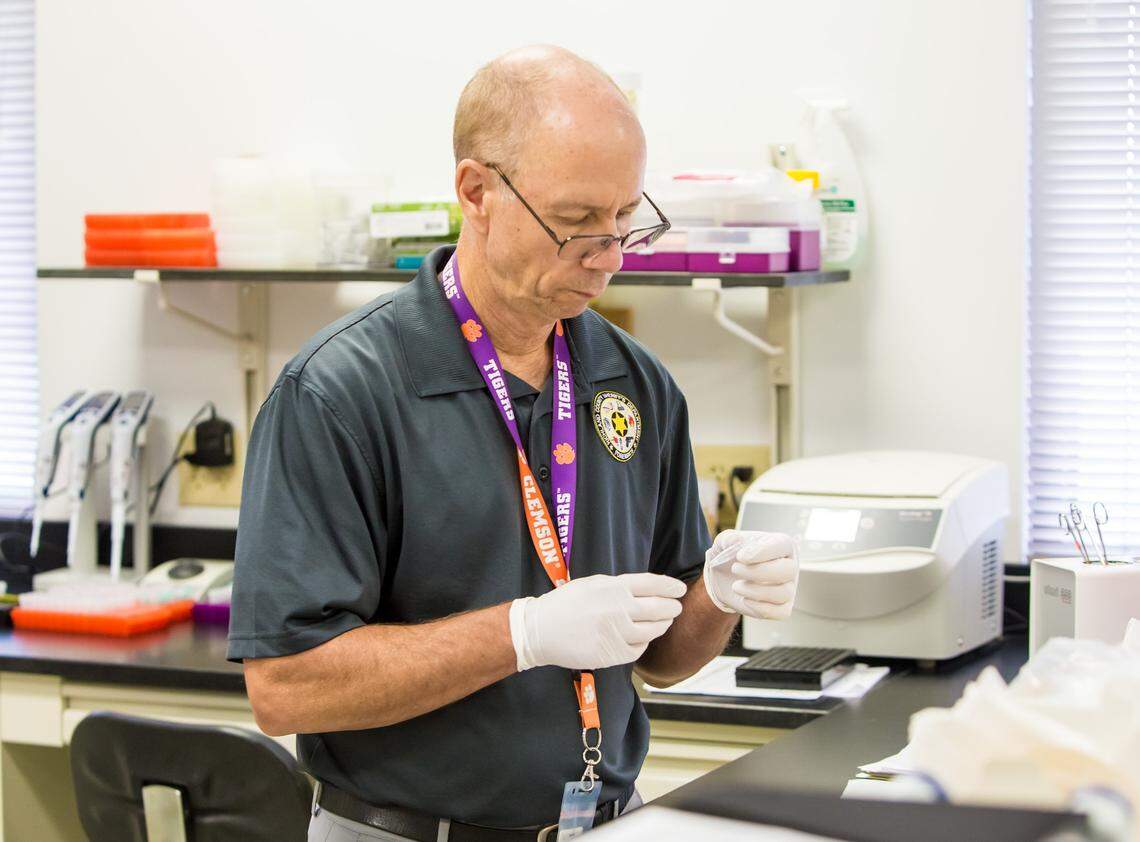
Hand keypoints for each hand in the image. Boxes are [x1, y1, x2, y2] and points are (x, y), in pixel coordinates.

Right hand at [510, 573, 686, 670]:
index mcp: (614, 587)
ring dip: (662, 625)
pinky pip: (639, 649)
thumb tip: (647, 589)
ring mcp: (617, 633)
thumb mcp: (593, 583)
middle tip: (675, 607)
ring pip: (653, 630)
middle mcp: (619, 609)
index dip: (671, 586)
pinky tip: (641, 638)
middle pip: (660, 608)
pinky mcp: (613, 653)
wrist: (541, 630)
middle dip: (672, 607)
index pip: (654, 584)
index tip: (679, 589)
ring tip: (662, 622)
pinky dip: (644, 643)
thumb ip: (620, 586)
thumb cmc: (566, 603)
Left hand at [703, 530, 797, 619]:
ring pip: (784, 593)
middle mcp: (790, 565)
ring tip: (736, 586)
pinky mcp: (783, 606)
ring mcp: (789, 587)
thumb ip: (727, 539)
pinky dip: (762, 609)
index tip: (740, 557)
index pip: (783, 544)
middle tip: (735, 569)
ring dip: (756, 591)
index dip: (763, 551)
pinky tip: (745, 600)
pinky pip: (782, 612)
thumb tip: (733, 540)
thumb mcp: (724, 542)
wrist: (725, 578)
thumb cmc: (731, 555)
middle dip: (758, 572)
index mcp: (781, 544)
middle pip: (788, 570)